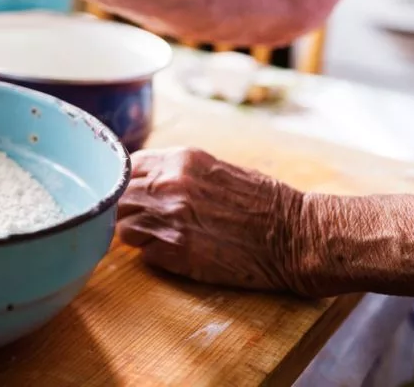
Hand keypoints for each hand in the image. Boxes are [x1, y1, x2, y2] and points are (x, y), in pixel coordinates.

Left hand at [117, 148, 305, 293]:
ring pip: (123, 226)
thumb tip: (144, 179)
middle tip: (141, 219)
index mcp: (180, 160)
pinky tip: (174, 252)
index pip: (126, 166)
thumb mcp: (215, 169)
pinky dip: (152, 254)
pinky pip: (142, 253)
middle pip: (118, 197)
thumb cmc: (262, 202)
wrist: (295, 234)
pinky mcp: (175, 251)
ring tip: (160, 237)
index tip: (131, 192)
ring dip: (136, 234)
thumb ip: (176, 171)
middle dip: (125, 209)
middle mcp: (169, 185)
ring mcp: (169, 218)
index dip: (125, 182)